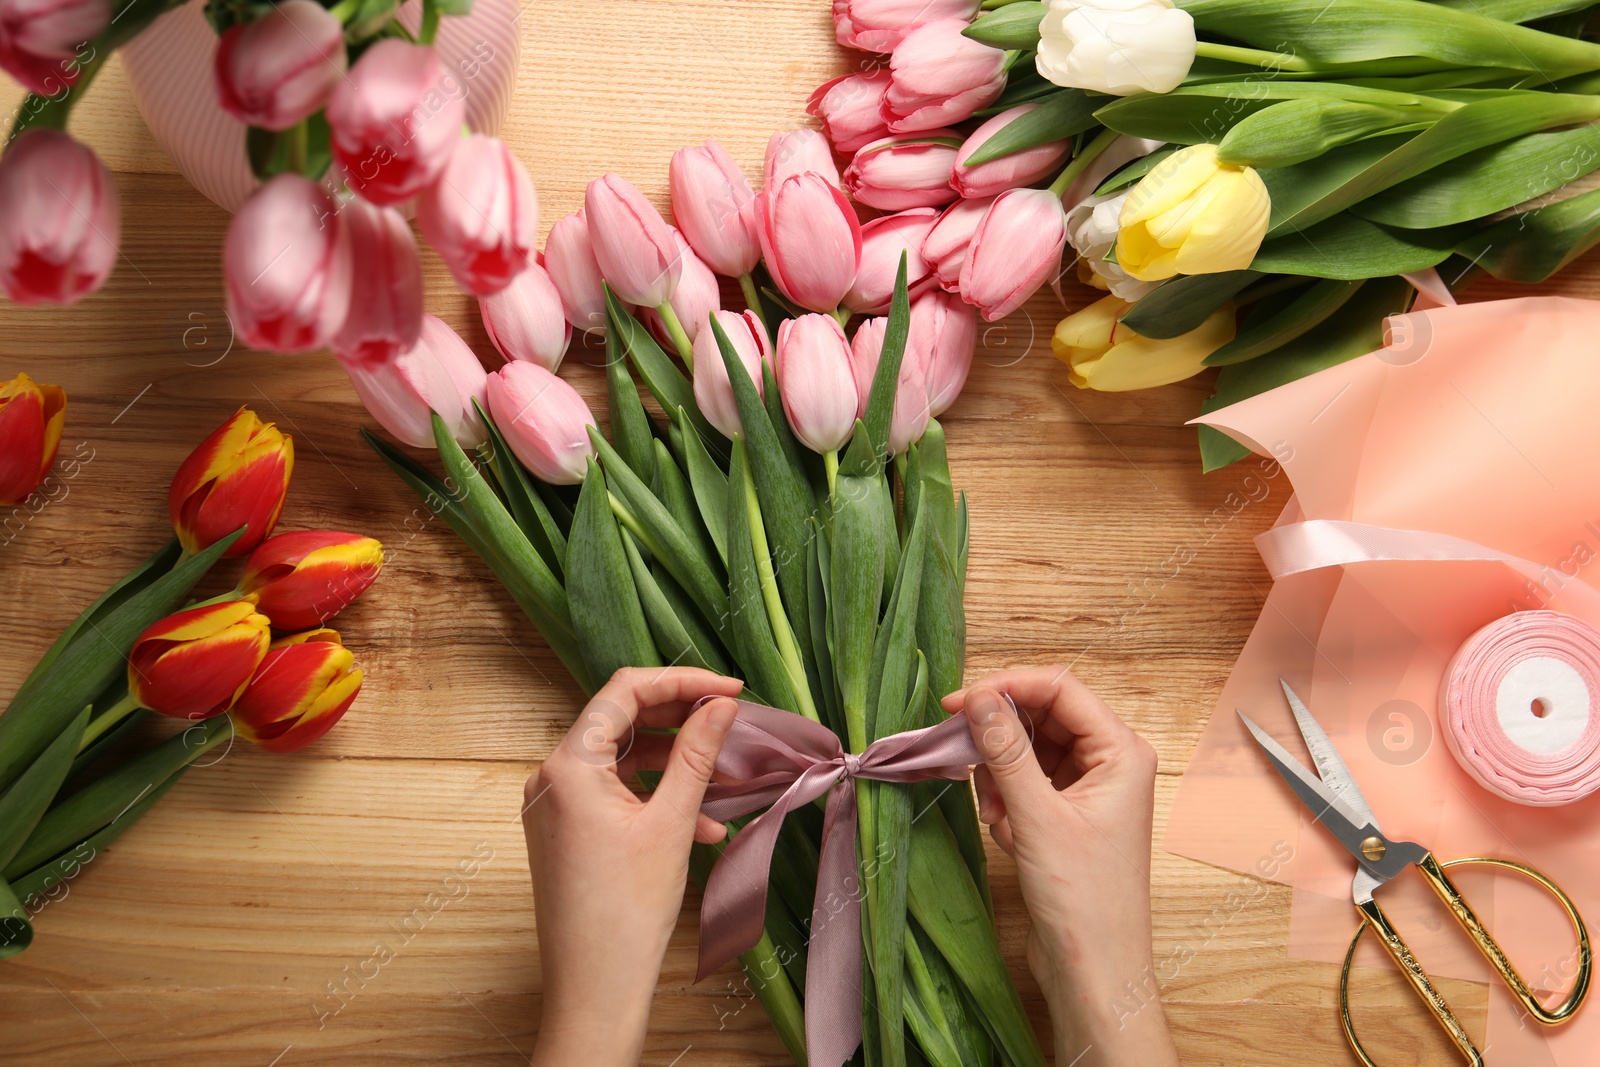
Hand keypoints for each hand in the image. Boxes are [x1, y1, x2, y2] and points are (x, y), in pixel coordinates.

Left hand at [524, 667, 743, 1066]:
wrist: (595, 989)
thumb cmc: (626, 914)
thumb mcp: (673, 824)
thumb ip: (697, 755)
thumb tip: (721, 705)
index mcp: (569, 765)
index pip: (625, 690)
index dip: (682, 680)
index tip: (730, 689)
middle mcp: (551, 777)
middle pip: (622, 719)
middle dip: (681, 719)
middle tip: (731, 721)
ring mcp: (555, 805)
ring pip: (623, 759)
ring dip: (676, 763)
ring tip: (726, 779)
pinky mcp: (565, 830)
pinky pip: (614, 793)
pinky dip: (656, 797)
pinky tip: (703, 824)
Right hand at [943, 667, 1177, 1066]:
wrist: (1094, 971)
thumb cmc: (1083, 898)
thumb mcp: (1035, 817)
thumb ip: (1005, 751)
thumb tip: (978, 698)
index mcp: (1122, 751)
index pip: (1059, 689)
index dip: (1006, 687)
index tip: (956, 702)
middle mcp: (1110, 761)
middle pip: (1042, 716)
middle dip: (1000, 738)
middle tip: (960, 753)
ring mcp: (1089, 787)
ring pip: (1028, 750)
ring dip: (1000, 775)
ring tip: (996, 816)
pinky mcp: (1068, 813)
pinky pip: (1026, 781)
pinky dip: (1006, 800)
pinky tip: (1005, 832)